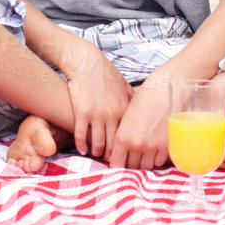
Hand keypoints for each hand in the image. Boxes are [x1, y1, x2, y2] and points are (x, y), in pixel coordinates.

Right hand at [62, 42, 131, 158]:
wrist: (87, 63)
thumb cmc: (106, 75)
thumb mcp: (124, 87)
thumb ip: (133, 102)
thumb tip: (143, 113)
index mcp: (125, 109)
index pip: (128, 137)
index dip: (127, 149)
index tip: (125, 155)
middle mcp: (113, 114)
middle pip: (114, 144)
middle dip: (112, 156)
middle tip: (111, 162)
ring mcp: (97, 114)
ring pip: (98, 143)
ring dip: (97, 152)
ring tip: (96, 155)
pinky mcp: (82, 112)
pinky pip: (81, 135)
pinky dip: (81, 145)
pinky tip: (82, 149)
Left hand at [107, 81, 170, 169]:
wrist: (165, 89)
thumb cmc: (144, 98)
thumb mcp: (127, 116)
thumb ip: (122, 135)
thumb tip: (120, 150)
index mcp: (122, 137)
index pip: (116, 164)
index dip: (117, 165)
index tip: (120, 163)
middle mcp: (136, 145)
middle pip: (131, 168)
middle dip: (131, 165)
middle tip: (133, 158)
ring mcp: (152, 147)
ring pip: (146, 167)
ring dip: (144, 162)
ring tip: (144, 154)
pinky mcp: (167, 146)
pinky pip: (159, 162)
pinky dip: (157, 159)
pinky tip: (155, 150)